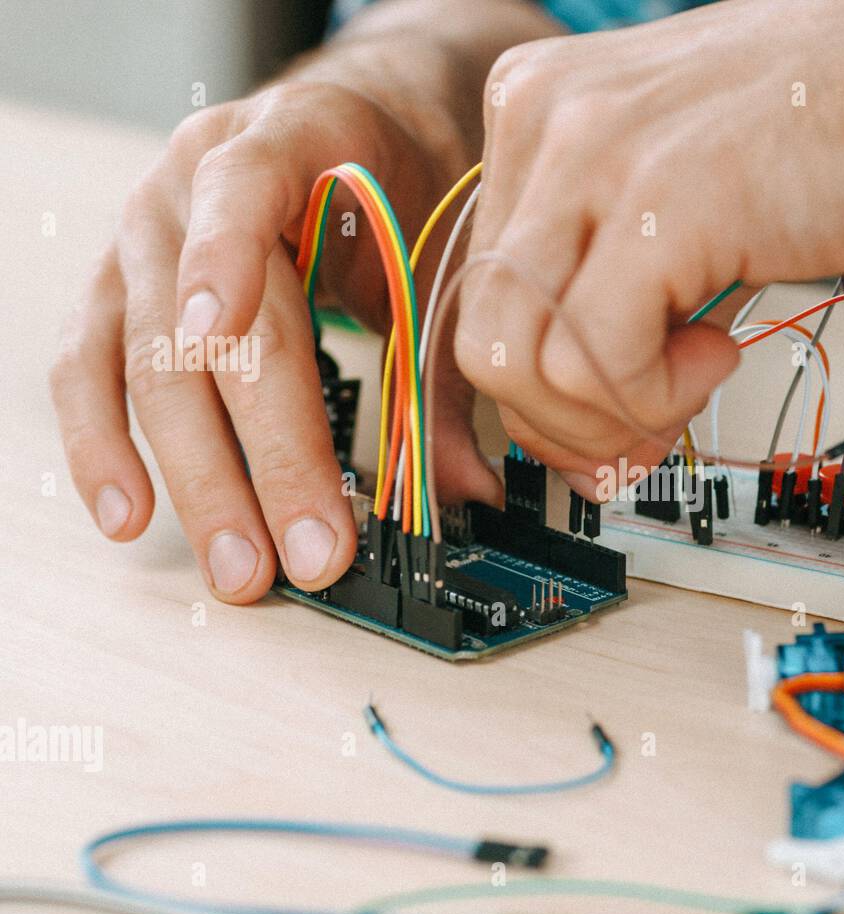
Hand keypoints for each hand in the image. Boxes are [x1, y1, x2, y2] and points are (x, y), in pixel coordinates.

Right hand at [50, 0, 558, 603]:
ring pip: (147, 367)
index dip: (226, 260)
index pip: (243, 189)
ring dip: (198, 479)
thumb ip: (444, 365)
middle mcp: (189, 185)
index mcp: (284, 142)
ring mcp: (140, 240)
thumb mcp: (433, 250)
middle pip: (209, 327)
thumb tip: (467, 492)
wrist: (357, 128)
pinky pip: (86, 370)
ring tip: (240, 565)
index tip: (218, 333)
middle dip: (264, 455)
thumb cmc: (396, 182)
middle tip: (308, 551)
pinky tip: (131, 514)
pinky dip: (104, 445)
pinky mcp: (114, 291)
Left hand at [454, 0, 843, 496]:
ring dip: (608, 416)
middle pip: (482, 336)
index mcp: (536, 108)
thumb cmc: (826, 141)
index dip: (539, 387)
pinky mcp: (657, 206)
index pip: (479, 292)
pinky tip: (721, 351)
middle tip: (641, 427)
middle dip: (560, 420)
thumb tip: (577, 415)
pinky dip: (656, 397)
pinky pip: (598, 364)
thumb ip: (603, 282)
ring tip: (692, 377)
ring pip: (517, 363)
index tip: (603, 419)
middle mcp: (546, 119)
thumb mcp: (670, 194)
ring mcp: (594, 155)